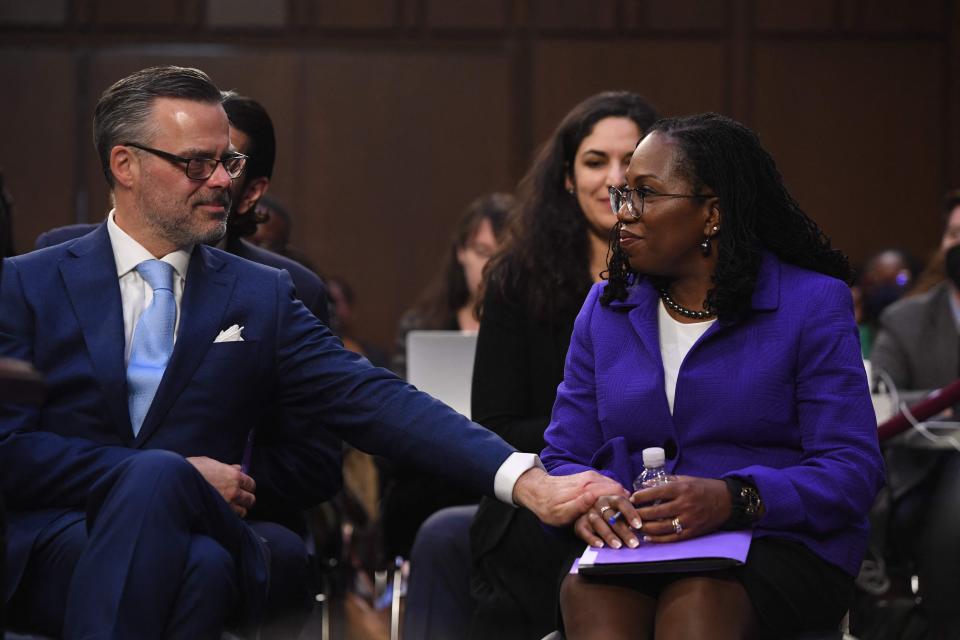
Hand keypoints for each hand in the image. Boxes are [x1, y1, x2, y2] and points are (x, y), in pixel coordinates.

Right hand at [186, 456, 255, 517]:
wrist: (175, 482)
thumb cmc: (190, 469)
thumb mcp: (209, 462)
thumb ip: (226, 467)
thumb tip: (237, 468)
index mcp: (233, 476)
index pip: (251, 484)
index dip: (247, 486)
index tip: (243, 488)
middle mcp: (234, 491)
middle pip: (250, 500)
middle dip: (246, 499)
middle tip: (238, 500)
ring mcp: (226, 505)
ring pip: (242, 512)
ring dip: (238, 510)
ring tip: (229, 508)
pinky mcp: (217, 515)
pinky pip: (230, 519)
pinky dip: (229, 517)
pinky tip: (221, 514)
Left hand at [513, 467, 627, 526]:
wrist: (537, 490)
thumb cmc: (548, 507)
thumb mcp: (560, 512)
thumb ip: (578, 505)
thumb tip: (594, 498)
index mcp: (587, 488)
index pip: (616, 492)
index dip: (628, 508)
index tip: (635, 522)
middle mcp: (592, 479)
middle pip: (619, 489)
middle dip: (629, 505)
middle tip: (636, 522)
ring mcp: (591, 476)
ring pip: (616, 486)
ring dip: (624, 500)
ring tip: (630, 517)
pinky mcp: (590, 478)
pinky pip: (609, 485)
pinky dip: (616, 495)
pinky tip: (618, 507)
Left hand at [634, 475, 729, 542]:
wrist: (727, 501)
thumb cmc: (704, 487)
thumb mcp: (685, 479)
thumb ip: (665, 482)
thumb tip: (645, 486)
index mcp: (681, 489)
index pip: (655, 493)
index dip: (641, 497)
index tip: (632, 499)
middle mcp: (684, 504)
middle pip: (655, 512)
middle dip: (639, 514)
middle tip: (628, 515)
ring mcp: (688, 520)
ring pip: (661, 527)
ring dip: (645, 528)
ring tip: (634, 527)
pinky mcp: (693, 532)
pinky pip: (672, 538)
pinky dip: (658, 539)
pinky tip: (648, 537)